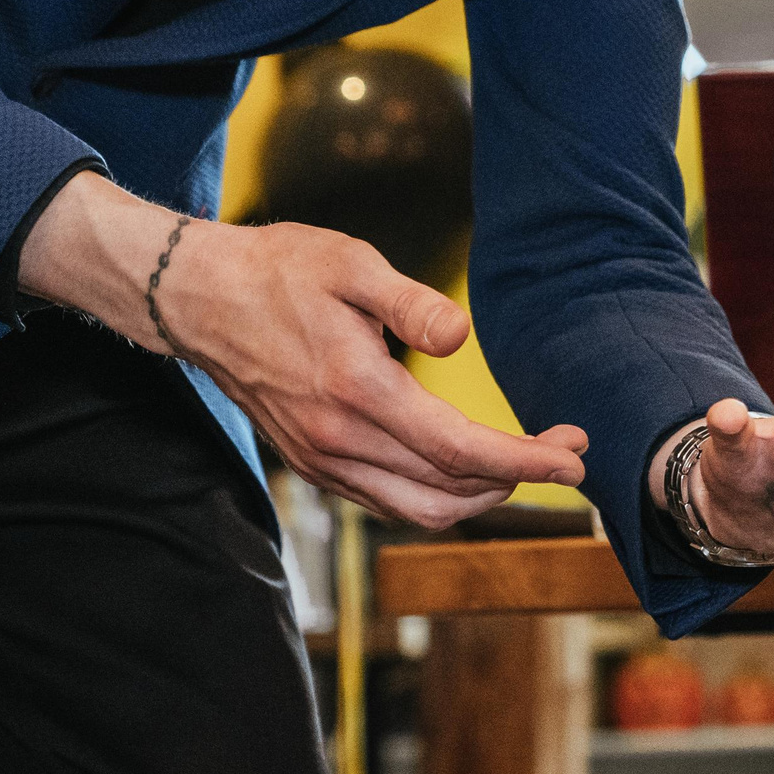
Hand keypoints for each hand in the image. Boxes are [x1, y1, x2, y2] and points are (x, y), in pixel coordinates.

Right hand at [21, 173, 586, 527]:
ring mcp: (324, 461)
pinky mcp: (314, 464)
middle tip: (566, 451)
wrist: (200, 298)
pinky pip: (390, 501)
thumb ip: (412, 303)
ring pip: (420, 509)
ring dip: (481, 495)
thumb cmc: (279, 271)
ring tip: (526, 463)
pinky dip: (439, 494)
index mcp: (357, 392)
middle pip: (449, 492)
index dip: (526, 460)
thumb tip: (460, 335)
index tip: (574, 454)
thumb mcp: (350, 264)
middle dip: (519, 479)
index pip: (459, 451)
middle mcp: (339, 442)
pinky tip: (467, 465)